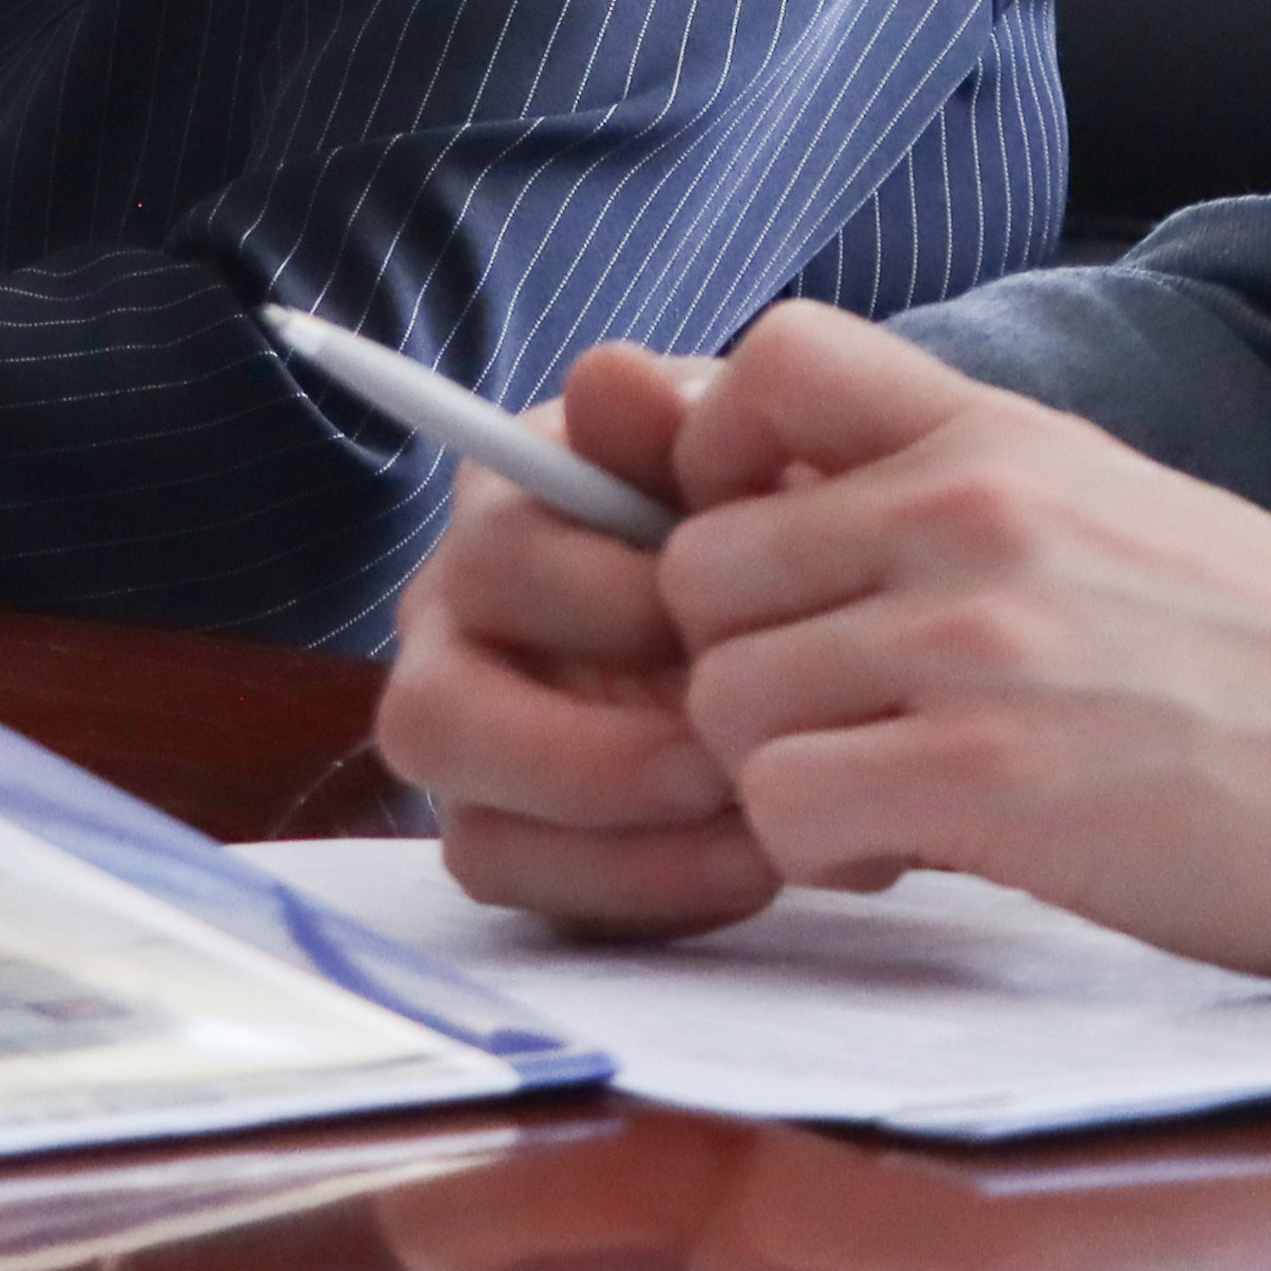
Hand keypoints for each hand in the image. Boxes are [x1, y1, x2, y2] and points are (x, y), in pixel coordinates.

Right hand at [375, 343, 783, 936]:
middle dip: (588, 756)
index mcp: (506, 509)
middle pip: (433, 713)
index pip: (499, 558)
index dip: (609, 601)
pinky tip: (750, 863)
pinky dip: (640, 889)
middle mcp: (459, 627)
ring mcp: (477, 747)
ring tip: (753, 825)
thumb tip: (612, 378)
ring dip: (617, 839)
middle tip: (720, 760)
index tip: (719, 623)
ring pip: (466, 822)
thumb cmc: (782, 511)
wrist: (837, 600)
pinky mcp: (515, 840)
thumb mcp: (761, 450)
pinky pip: (527, 893)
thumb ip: (687, 420)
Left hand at [659, 304, 1270, 991]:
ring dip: (777, 774)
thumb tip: (802, 520)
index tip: (771, 557)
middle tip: (836, 726)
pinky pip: (783, 808)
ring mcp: (975, 644)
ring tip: (889, 800)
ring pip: (722, 699)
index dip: (717, 458)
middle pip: (697, 568)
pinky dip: (820, 853)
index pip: (768, 359)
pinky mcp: (991, 779)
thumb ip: (964, 502)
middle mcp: (968, 515)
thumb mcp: (1114, 511)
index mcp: (1000, 438)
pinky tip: (915, 855)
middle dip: (737, 664)